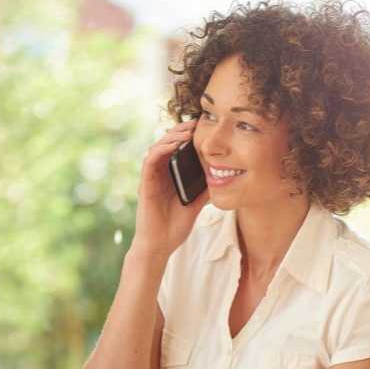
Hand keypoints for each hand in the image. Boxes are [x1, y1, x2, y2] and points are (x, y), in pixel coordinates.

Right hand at [130, 118, 209, 256]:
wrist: (160, 246)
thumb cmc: (175, 227)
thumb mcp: (196, 204)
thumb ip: (204, 190)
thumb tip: (223, 177)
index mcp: (171, 176)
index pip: (178, 149)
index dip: (189, 136)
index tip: (205, 127)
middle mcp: (160, 173)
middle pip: (168, 143)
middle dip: (182, 131)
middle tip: (198, 122)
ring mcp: (152, 177)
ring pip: (158, 147)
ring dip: (172, 136)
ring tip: (188, 129)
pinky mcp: (145, 183)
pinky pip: (151, 160)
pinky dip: (162, 149)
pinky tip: (175, 144)